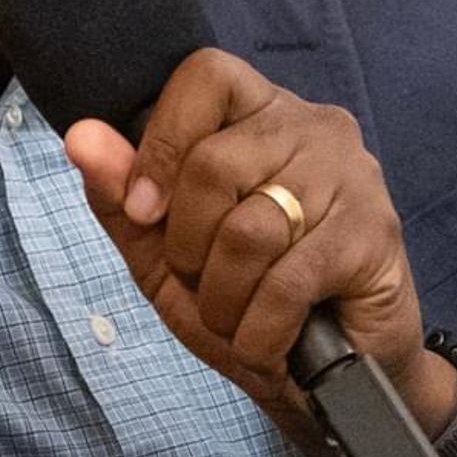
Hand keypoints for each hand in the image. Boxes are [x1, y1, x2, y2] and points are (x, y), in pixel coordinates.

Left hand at [60, 48, 454, 440]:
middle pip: (214, 164)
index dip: (161, 144)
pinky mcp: (374, 235)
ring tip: (241, 319)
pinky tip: (270, 343)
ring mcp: (352, 178)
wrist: (324, 380)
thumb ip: (121, 196)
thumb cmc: (246, 305)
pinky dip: (260, 330)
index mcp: (259, 114)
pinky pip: (287, 281)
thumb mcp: (163, 255)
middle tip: (208, 285)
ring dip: (225, 300)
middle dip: (189, 248)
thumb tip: (82, 135)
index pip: (204, 76)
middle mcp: (313, 128)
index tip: (146, 212)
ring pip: (249, 230)